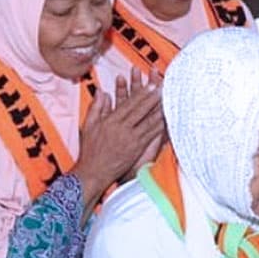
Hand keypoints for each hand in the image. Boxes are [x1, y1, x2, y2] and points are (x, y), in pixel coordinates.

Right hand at [72, 67, 164, 210]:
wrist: (94, 172)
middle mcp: (123, 129)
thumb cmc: (90, 150)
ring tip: (169, 100)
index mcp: (111, 121)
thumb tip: (103, 92)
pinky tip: (168, 119)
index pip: (130, 104)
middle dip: (154, 98)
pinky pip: (151, 134)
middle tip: (164, 88)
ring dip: (160, 110)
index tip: (151, 85)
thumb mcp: (89, 125)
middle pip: (141, 110)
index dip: (142, 94)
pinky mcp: (137, 148)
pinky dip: (160, 125)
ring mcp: (132, 139)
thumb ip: (97, 107)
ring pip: (149, 121)